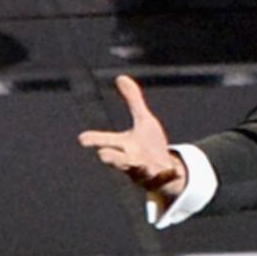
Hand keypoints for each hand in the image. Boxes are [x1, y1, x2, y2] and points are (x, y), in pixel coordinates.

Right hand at [77, 75, 185, 198]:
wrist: (165, 170)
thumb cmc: (148, 145)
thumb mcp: (144, 120)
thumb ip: (133, 101)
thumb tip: (121, 77)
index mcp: (123, 146)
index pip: (105, 141)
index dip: (93, 139)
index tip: (82, 138)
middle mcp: (131, 160)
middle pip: (116, 160)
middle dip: (111, 157)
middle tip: (102, 154)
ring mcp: (145, 172)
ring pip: (138, 172)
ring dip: (139, 168)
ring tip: (140, 163)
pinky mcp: (161, 178)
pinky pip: (165, 178)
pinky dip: (169, 175)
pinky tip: (175, 170)